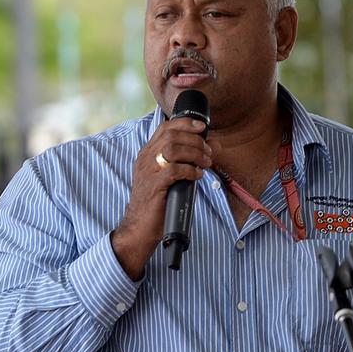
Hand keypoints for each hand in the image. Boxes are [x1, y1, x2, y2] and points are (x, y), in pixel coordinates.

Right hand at [111, 116, 211, 278]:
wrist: (139, 228)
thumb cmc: (158, 203)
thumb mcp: (172, 177)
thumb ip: (188, 161)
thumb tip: (213, 147)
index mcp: (147, 154)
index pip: (165, 127)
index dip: (185, 123)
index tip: (202, 127)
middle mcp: (145, 159)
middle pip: (171, 135)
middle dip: (195, 140)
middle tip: (208, 153)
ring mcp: (148, 172)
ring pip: (172, 149)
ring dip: (194, 153)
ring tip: (205, 163)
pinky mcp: (154, 186)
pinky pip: (174, 170)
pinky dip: (190, 170)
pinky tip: (197, 176)